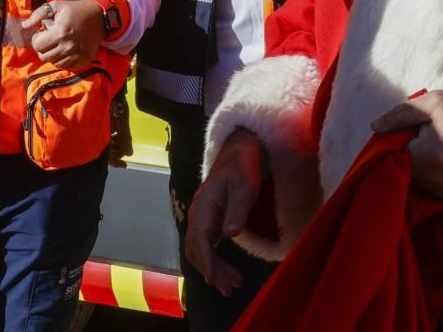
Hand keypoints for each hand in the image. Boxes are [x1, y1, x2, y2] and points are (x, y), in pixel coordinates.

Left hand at [23, 0, 105, 70]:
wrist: (100, 17)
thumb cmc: (75, 10)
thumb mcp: (56, 6)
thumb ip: (38, 14)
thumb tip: (24, 25)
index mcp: (60, 32)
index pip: (37, 45)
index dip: (36, 39)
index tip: (42, 33)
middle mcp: (68, 46)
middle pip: (44, 56)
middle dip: (42, 48)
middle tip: (48, 40)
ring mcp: (76, 55)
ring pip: (54, 63)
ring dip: (52, 54)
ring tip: (56, 45)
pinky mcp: (83, 60)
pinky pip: (66, 66)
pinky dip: (62, 60)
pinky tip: (65, 50)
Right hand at [185, 130, 263, 295]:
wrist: (239, 153)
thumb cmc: (242, 169)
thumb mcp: (244, 187)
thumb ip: (237, 210)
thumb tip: (229, 234)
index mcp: (203, 205)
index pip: (200, 238)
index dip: (206, 261)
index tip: (214, 279)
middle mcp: (197, 214)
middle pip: (197, 249)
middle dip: (212, 270)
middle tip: (231, 288)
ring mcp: (202, 219)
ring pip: (200, 250)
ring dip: (214, 269)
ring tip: (233, 285)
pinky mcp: (209, 222)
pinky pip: (206, 246)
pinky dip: (214, 261)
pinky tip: (226, 272)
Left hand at [371, 90, 442, 201]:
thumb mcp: (432, 103)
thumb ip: (400, 115)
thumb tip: (374, 127)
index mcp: (430, 155)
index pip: (396, 157)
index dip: (398, 145)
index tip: (406, 135)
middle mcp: (440, 179)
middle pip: (408, 173)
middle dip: (410, 158)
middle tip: (422, 140)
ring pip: (421, 184)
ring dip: (422, 170)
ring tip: (435, 150)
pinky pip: (437, 191)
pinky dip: (436, 179)